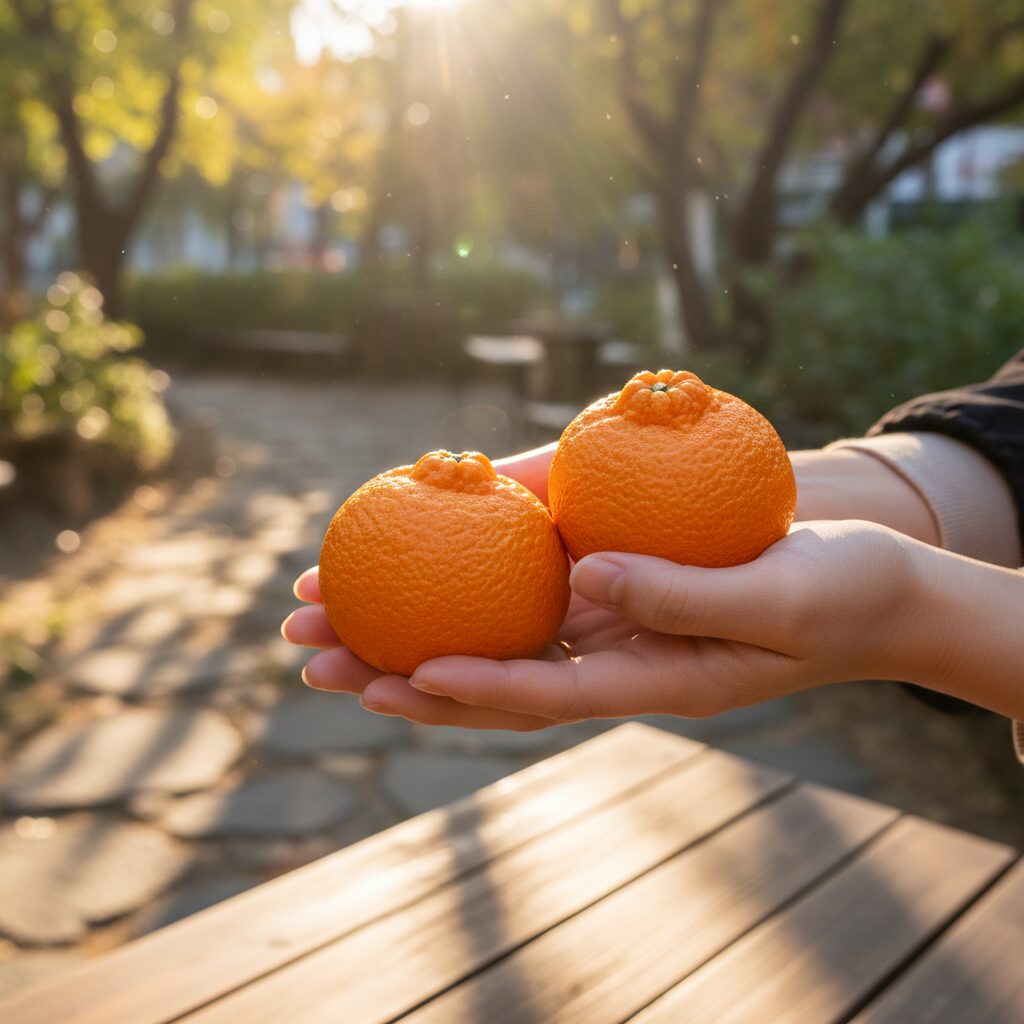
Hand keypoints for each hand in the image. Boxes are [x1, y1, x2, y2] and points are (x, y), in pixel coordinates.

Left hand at [283, 520, 928, 730]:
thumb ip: (681, 593)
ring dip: (413, 620)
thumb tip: (581, 576)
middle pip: (493, 668)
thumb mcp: (775, 595)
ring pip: (498, 626)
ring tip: (324, 612)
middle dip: (400, 667)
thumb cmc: (843, 596)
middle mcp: (619, 654)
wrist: (878, 587)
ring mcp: (617, 618)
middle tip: (311, 657)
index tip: (398, 676)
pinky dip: (477, 571)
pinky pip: (536, 581)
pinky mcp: (623, 578)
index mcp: (656, 677)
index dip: (471, 686)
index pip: (545, 693)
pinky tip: (422, 551)